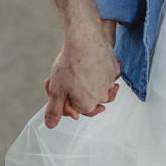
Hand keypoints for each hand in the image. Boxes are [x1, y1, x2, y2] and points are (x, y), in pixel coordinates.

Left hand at [44, 13, 120, 128]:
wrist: (85, 40)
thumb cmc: (70, 65)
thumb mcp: (56, 90)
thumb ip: (55, 110)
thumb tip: (51, 125)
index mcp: (87, 105)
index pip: (75, 110)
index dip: (64, 99)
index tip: (56, 85)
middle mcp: (102, 97)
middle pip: (87, 100)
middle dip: (75, 91)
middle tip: (67, 77)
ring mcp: (111, 83)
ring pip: (98, 88)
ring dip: (88, 83)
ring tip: (78, 73)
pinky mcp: (114, 70)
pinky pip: (107, 76)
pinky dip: (99, 72)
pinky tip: (92, 64)